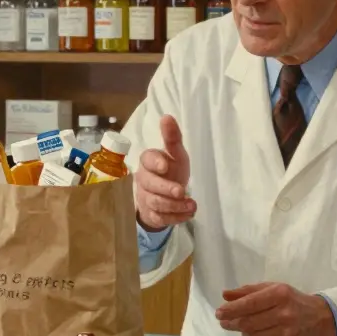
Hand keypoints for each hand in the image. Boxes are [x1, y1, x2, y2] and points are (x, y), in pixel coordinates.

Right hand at [135, 115, 195, 230]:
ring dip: (174, 206)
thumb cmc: (171, 169)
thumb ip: (172, 137)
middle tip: (181, 191)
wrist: (165, 195)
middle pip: (150, 185)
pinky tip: (188, 214)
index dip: (155, 163)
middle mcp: (144, 180)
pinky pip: (160, 218)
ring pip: (155, 203)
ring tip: (191, 205)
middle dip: (166, 189)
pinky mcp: (152, 215)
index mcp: (149, 161)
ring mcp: (146, 198)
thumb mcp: (175, 153)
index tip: (165, 166)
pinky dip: (175, 218)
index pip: (147, 159)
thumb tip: (167, 116)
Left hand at [215, 282, 336, 335]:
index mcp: (280, 295)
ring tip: (243, 328)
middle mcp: (284, 315)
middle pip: (248, 323)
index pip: (250, 304)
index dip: (231, 309)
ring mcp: (286, 335)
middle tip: (224, 322)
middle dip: (232, 323)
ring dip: (242, 334)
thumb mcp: (273, 288)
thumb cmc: (292, 300)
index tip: (219, 312)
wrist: (320, 319)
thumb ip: (248, 291)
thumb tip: (225, 295)